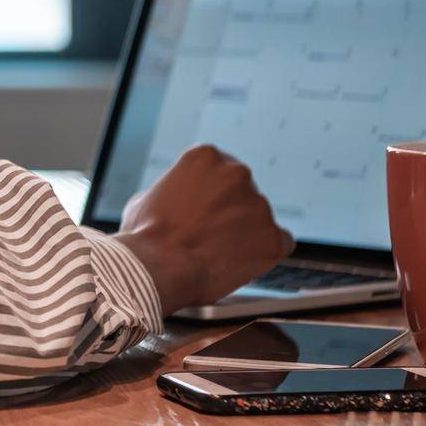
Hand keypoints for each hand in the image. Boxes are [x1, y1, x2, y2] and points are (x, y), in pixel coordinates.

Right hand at [113, 143, 294, 315]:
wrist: (157, 269)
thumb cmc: (145, 235)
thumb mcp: (146, 197)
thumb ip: (173, 191)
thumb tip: (179, 200)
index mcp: (206, 156)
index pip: (220, 169)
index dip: (211, 193)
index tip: (204, 209)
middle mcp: (237, 173)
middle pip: (243, 191)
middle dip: (231, 209)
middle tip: (211, 232)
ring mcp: (259, 205)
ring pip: (259, 218)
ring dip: (246, 231)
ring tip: (219, 252)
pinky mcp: (273, 238)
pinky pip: (279, 242)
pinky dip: (265, 252)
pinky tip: (243, 261)